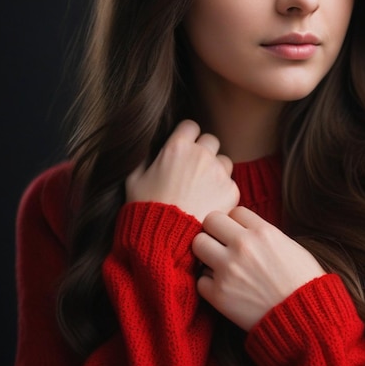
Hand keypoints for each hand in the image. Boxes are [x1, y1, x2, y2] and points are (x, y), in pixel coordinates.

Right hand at [125, 120, 239, 222]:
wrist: (165, 239)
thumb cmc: (146, 209)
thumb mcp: (134, 179)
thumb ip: (144, 158)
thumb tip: (147, 147)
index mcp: (177, 147)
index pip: (191, 126)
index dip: (187, 136)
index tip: (184, 148)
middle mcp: (201, 155)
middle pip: (211, 140)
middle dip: (204, 151)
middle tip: (194, 170)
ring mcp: (218, 172)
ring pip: (224, 161)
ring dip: (216, 170)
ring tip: (202, 189)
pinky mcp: (231, 190)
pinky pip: (230, 183)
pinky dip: (222, 191)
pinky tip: (209, 203)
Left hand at [192, 207, 325, 330]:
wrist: (304, 317)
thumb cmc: (302, 281)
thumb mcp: (288, 246)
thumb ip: (263, 233)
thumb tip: (244, 229)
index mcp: (263, 231)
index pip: (234, 211)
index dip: (236, 222)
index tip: (239, 234)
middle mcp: (243, 245)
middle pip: (210, 221)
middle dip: (214, 231)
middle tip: (221, 244)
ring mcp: (228, 269)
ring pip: (198, 245)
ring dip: (207, 254)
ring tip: (219, 264)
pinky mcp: (219, 294)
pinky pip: (200, 279)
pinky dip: (209, 283)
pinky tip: (224, 287)